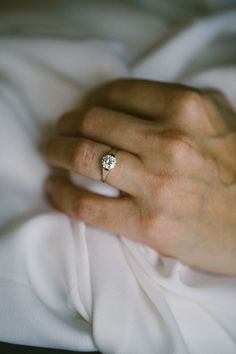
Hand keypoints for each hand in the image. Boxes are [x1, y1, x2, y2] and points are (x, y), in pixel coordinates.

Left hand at [43, 79, 235, 274]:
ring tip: (52, 153)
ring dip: (57, 151)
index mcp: (188, 109)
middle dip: (68, 123)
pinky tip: (53, 188)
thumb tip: (129, 99)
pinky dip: (61, 194)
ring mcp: (157, 185)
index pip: (118, 93)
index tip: (85, 109)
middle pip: (92, 121)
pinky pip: (87, 206)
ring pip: (83, 157)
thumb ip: (178, 100)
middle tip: (62, 130)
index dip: (92, 99)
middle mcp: (170, 142)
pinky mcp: (147, 224)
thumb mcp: (220, 117)